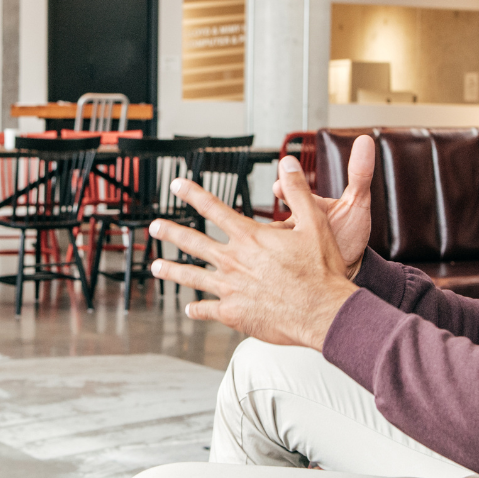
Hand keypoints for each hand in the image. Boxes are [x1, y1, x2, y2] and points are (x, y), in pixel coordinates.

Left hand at [149, 162, 359, 348]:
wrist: (323, 313)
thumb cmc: (321, 271)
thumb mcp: (315, 223)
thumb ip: (297, 192)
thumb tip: (288, 163)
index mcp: (250, 238)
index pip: (214, 209)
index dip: (193, 194)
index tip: (177, 185)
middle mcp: (234, 261)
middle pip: (193, 242)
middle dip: (171, 231)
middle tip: (154, 226)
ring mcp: (230, 288)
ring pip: (192, 277)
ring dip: (172, 270)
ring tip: (156, 266)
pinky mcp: (233, 314)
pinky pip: (207, 310)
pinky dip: (196, 309)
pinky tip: (189, 309)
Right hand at [269, 137, 373, 279]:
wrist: (351, 267)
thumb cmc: (352, 233)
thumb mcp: (358, 201)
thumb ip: (360, 172)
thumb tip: (365, 140)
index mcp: (306, 207)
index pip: (288, 192)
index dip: (282, 188)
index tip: (278, 186)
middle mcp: (293, 224)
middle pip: (275, 217)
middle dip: (273, 220)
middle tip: (275, 224)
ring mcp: (287, 246)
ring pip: (270, 240)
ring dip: (271, 243)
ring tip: (276, 246)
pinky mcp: (284, 265)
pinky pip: (270, 259)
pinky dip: (270, 258)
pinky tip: (274, 261)